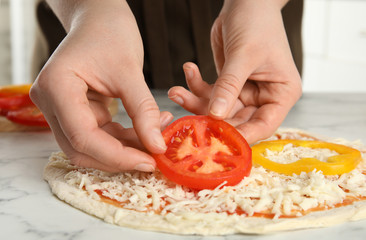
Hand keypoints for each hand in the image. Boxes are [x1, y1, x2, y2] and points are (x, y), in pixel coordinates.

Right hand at [30, 0, 171, 171]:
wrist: (100, 19)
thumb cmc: (110, 33)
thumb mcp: (130, 71)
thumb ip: (143, 110)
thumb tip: (157, 146)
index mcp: (56, 87)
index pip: (82, 136)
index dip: (117, 156)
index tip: (148, 161)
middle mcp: (50, 102)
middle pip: (81, 148)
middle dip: (119, 157)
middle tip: (153, 157)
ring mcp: (61, 109)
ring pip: (89, 147)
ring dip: (123, 149)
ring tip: (154, 138)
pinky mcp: (75, 112)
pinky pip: (98, 136)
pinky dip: (121, 139)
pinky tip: (145, 130)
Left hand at [168, 0, 301, 143]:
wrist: (246, 2)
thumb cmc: (257, 23)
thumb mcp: (244, 55)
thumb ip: (229, 86)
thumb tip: (216, 115)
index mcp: (281, 94)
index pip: (263, 125)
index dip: (242, 136)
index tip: (217, 141)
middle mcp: (264, 97)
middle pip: (236, 120)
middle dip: (210, 118)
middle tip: (187, 119)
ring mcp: (243, 92)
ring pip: (217, 109)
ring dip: (195, 101)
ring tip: (175, 91)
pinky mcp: (227, 84)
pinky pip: (209, 93)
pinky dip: (195, 85)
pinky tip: (188, 70)